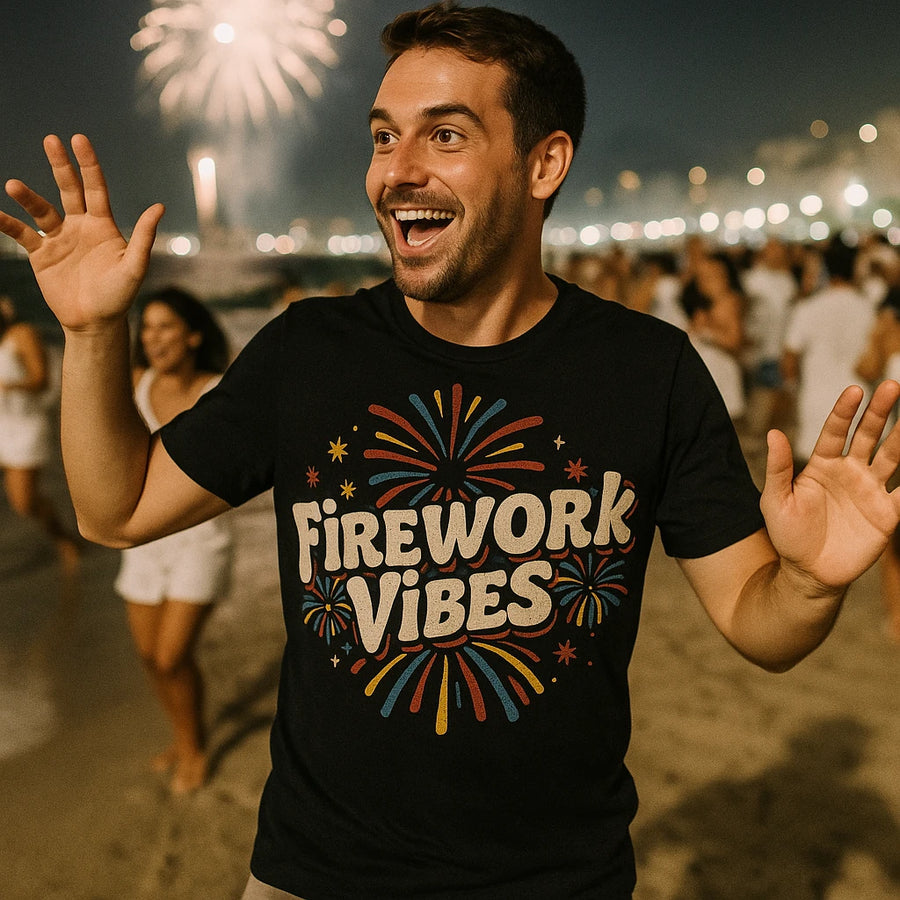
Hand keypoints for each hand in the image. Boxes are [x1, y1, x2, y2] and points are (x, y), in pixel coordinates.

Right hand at [0, 134, 163, 331]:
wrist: (95, 323)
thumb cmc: (119, 296)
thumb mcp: (134, 267)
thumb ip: (143, 237)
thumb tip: (159, 207)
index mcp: (103, 226)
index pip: (95, 188)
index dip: (88, 165)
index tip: (79, 140)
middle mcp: (80, 227)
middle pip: (69, 189)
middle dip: (61, 165)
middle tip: (51, 140)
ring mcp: (59, 239)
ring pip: (41, 210)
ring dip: (28, 197)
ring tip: (14, 185)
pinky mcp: (41, 255)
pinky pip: (21, 235)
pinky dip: (7, 223)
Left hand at [761, 380, 899, 588]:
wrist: (808, 573)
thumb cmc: (787, 535)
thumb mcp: (776, 501)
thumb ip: (778, 469)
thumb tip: (772, 433)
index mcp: (823, 465)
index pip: (836, 431)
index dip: (845, 411)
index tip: (854, 390)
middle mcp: (850, 471)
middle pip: (868, 435)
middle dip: (880, 411)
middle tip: (892, 386)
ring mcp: (871, 490)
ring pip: (893, 456)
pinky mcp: (888, 513)